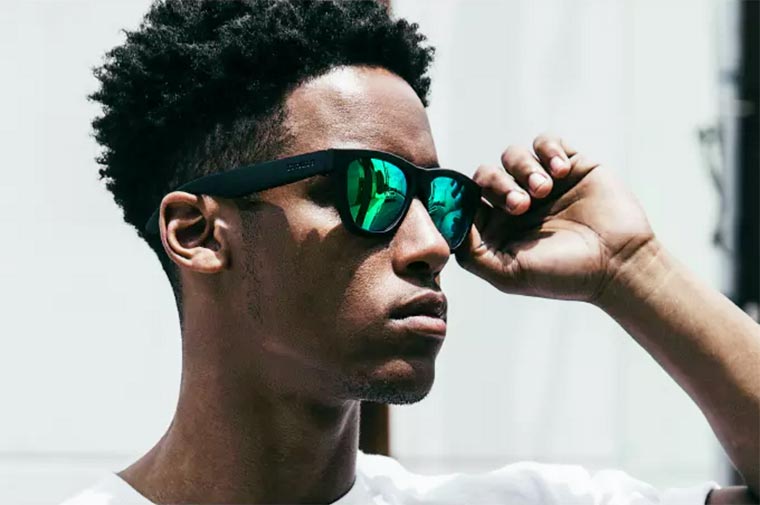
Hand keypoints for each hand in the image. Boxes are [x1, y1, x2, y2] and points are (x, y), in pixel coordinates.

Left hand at [455, 134, 653, 301]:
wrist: (618, 264)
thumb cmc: (563, 275)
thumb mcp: (508, 274)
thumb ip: (472, 254)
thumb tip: (450, 226)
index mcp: (497, 227)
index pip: (467, 200)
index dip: (465, 197)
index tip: (474, 202)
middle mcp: (516, 203)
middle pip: (486, 175)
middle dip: (498, 185)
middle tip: (521, 205)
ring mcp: (543, 183)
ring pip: (513, 156)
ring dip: (524, 169)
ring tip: (545, 190)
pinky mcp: (570, 165)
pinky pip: (546, 142)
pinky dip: (548, 151)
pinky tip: (560, 171)